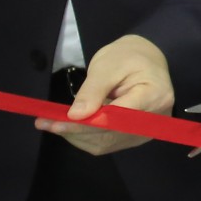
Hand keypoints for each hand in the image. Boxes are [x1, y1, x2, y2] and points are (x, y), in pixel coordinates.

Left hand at [35, 34, 172, 154]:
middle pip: (110, 133)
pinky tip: (69, 127)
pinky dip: (84, 137)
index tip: (58, 122)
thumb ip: (93, 90)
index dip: (87, 124)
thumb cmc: (129, 57)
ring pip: (106, 142)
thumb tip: (76, 115)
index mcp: (155, 96)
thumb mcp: (108, 65)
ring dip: (76, 136)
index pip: (117, 117)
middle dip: (76, 131)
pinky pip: (107, 143)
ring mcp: (145, 132)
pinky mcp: (134, 137)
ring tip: (51, 124)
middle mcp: (154, 120)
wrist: (146, 60)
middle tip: (45, 123)